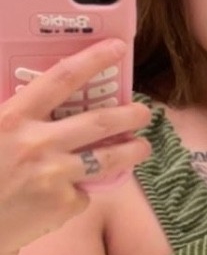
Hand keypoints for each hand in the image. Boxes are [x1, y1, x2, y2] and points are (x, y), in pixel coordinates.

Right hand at [0, 41, 151, 254]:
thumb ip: (18, 115)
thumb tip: (45, 100)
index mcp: (14, 118)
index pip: (61, 79)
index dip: (93, 60)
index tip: (117, 49)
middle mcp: (38, 144)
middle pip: (99, 122)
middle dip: (129, 115)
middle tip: (144, 112)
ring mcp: (54, 175)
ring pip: (108, 159)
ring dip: (132, 151)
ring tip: (142, 147)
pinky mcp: (63, 204)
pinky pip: (83, 193)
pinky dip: (79, 192)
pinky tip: (65, 196)